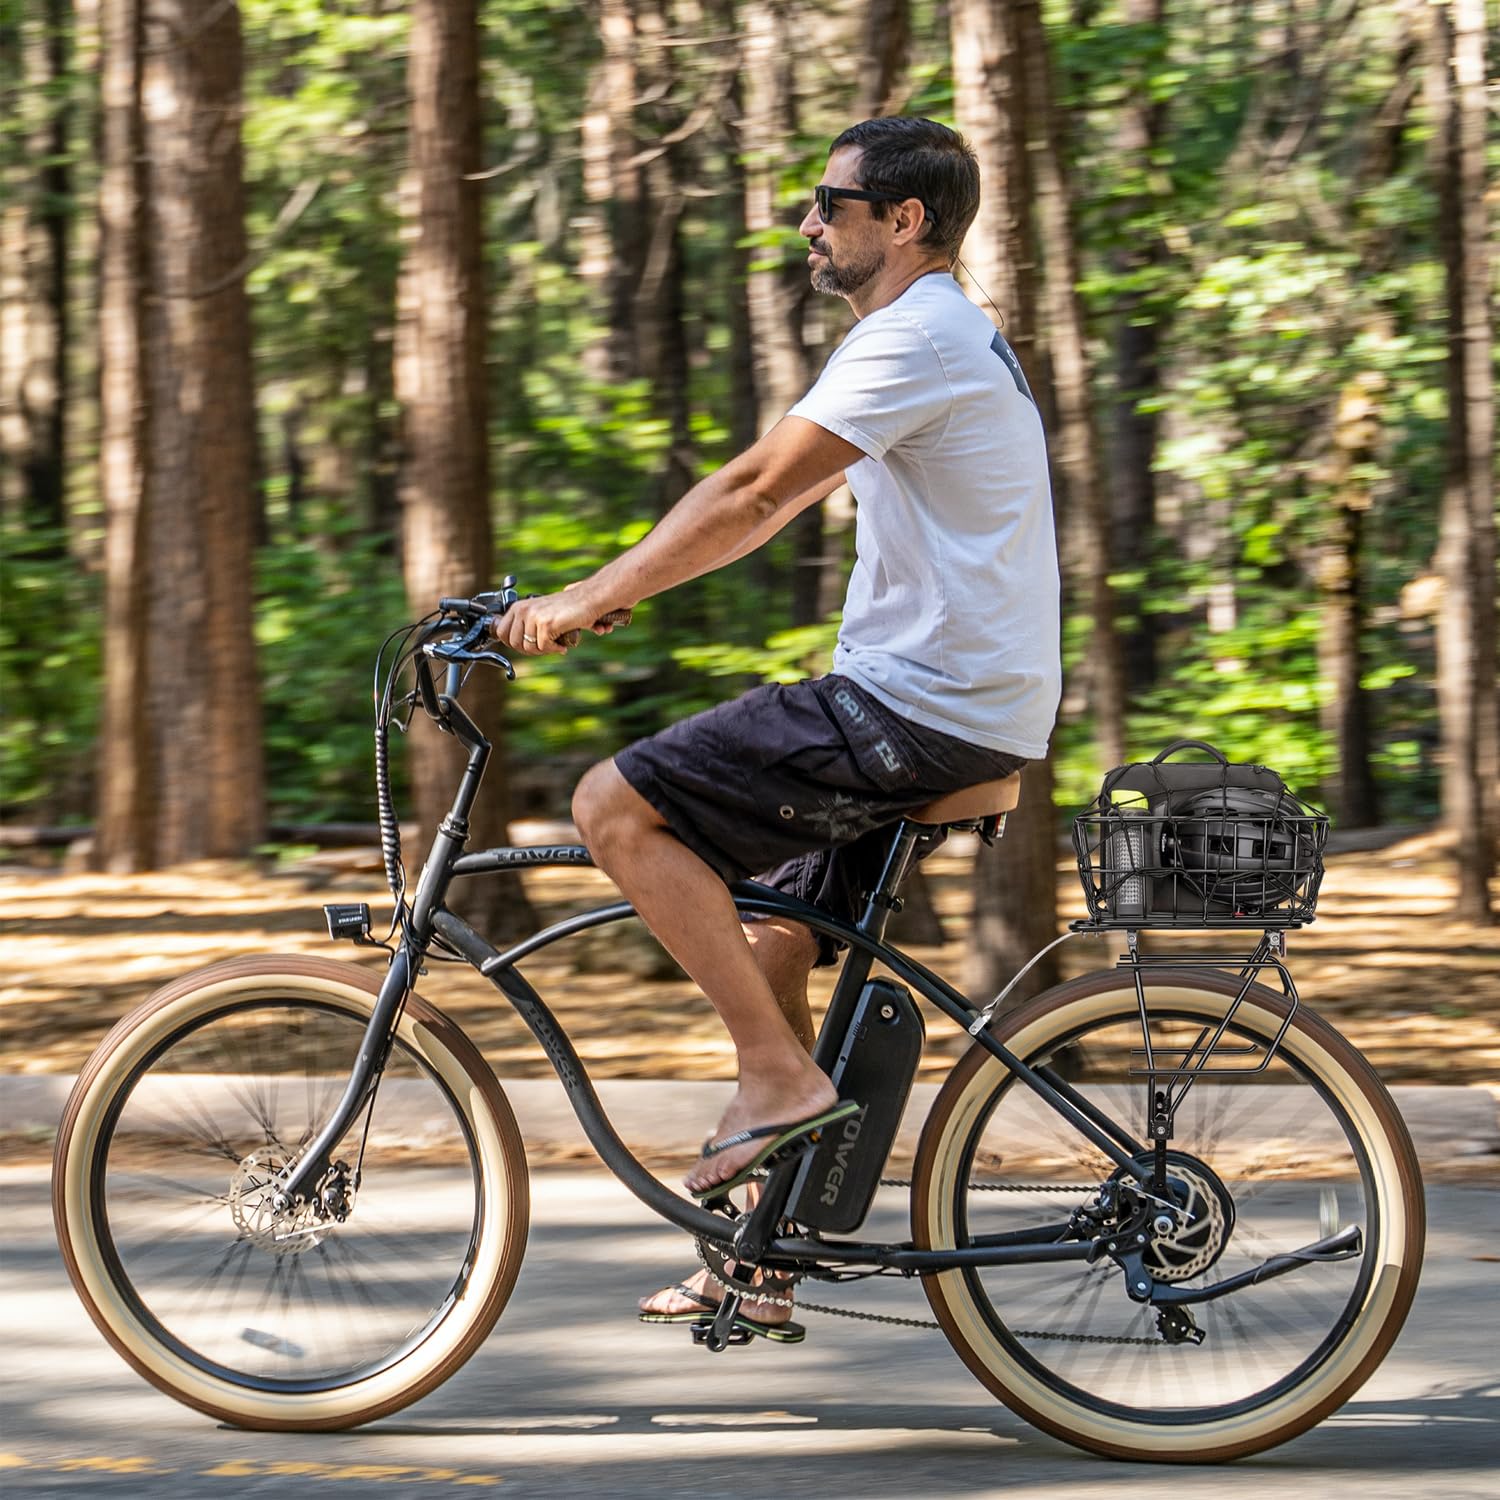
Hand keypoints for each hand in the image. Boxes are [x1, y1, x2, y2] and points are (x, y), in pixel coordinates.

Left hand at [489, 586, 626, 655]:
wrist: (588, 600)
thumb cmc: (567, 608)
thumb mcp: (540, 613)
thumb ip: (525, 625)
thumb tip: (514, 644)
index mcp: (518, 607)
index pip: (502, 633)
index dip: (514, 644)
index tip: (529, 645)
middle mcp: (523, 610)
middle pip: (514, 643)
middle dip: (530, 650)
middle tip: (544, 648)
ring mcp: (534, 616)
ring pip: (528, 648)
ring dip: (543, 650)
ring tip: (555, 645)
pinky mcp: (546, 624)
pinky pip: (544, 647)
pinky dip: (554, 649)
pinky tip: (562, 644)